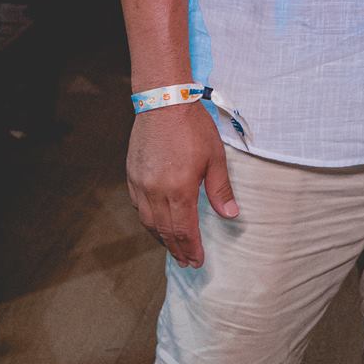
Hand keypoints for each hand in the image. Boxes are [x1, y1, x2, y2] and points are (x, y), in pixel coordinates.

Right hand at [127, 104, 238, 266]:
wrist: (163, 102)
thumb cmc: (192, 127)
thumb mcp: (215, 157)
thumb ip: (220, 189)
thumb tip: (231, 214)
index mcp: (179, 190)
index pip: (184, 230)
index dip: (191, 248)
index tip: (198, 261)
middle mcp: (156, 192)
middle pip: (165, 231)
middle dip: (177, 249)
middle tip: (186, 262)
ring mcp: (140, 185)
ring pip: (149, 222)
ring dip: (161, 238)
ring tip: (173, 248)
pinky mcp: (132, 175)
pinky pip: (138, 207)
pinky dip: (148, 220)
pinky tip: (156, 223)